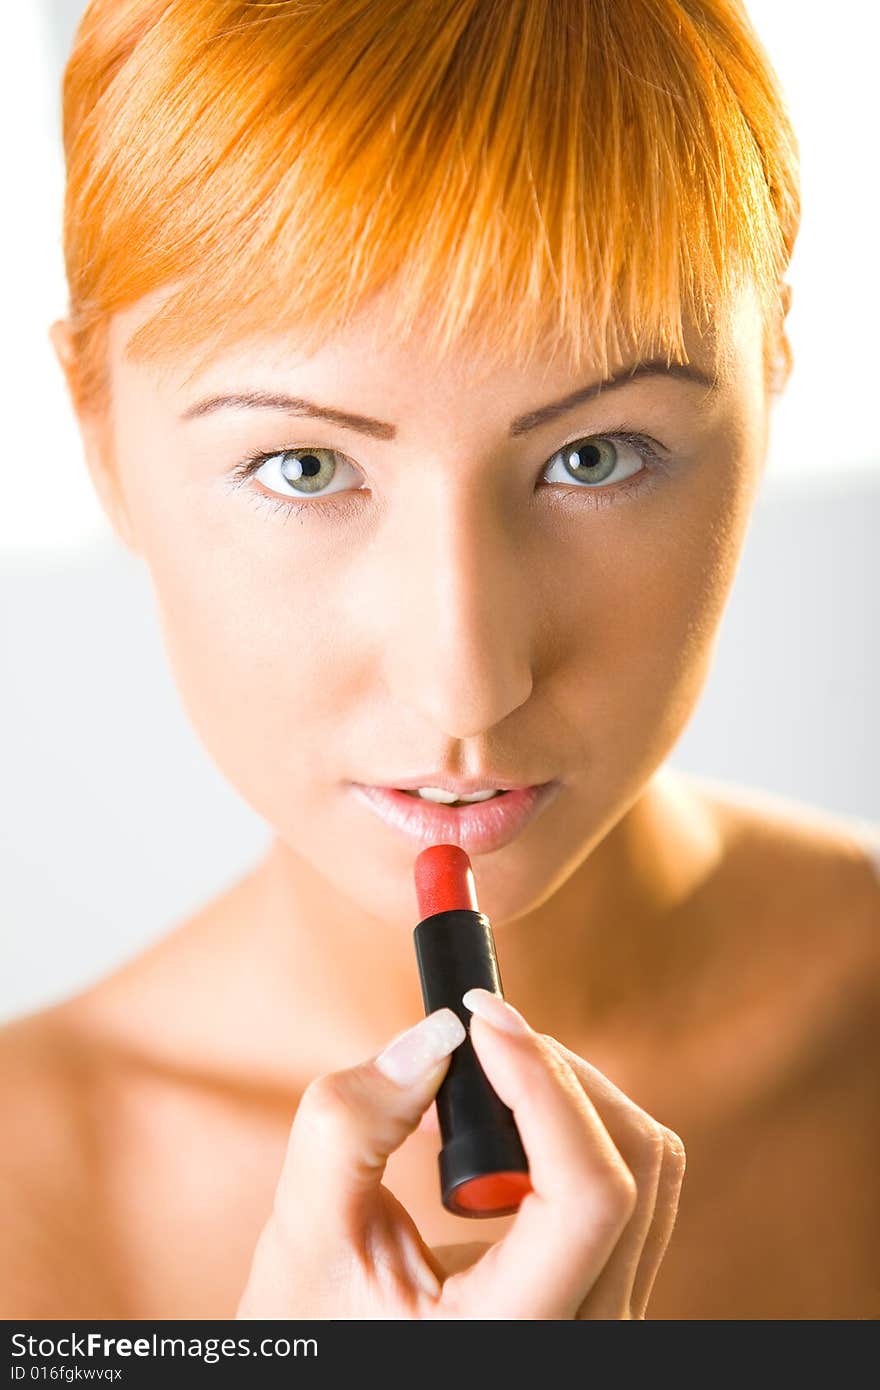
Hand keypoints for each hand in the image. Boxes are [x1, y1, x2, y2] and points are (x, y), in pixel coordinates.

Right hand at [235, 990, 684, 1318]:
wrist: (330, 1376)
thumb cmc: (310, 1327)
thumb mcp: (305, 1235)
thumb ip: (352, 1125)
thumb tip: (434, 1033)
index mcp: (513, 1336)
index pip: (589, 1195)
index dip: (545, 1085)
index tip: (481, 1019)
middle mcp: (587, 1335)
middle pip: (633, 1162)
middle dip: (554, 1073)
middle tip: (474, 1037)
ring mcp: (607, 1318)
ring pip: (646, 1167)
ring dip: (566, 1095)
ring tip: (477, 1080)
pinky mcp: (605, 1292)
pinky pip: (625, 1187)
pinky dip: (570, 1129)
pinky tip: (498, 1126)